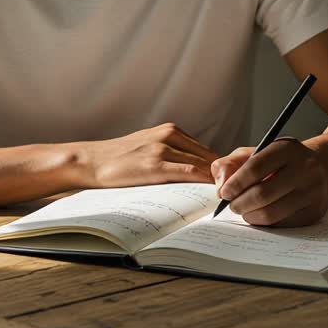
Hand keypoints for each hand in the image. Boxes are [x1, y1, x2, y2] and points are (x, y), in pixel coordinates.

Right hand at [77, 123, 220, 188]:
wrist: (91, 161)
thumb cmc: (119, 160)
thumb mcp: (149, 147)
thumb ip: (173, 154)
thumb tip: (199, 173)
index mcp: (170, 130)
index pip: (206, 151)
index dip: (222, 169)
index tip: (231, 183)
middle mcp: (169, 135)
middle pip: (209, 157)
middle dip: (223, 175)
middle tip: (236, 192)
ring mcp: (162, 148)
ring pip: (203, 164)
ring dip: (217, 181)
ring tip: (228, 196)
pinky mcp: (155, 163)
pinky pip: (190, 173)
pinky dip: (204, 183)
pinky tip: (212, 193)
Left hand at [211, 139, 327, 226]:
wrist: (317, 168)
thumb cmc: (278, 162)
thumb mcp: (253, 153)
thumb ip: (230, 165)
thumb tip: (221, 188)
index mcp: (287, 148)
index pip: (255, 168)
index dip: (236, 184)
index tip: (224, 193)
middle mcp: (305, 168)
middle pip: (263, 194)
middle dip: (240, 203)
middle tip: (233, 206)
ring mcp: (313, 191)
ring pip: (272, 213)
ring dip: (250, 216)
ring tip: (245, 211)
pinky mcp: (314, 211)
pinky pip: (282, 224)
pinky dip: (265, 223)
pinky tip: (260, 214)